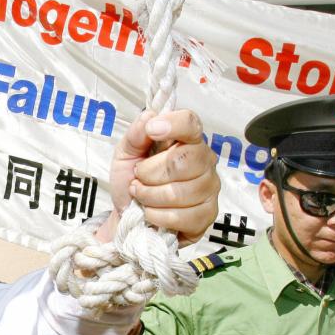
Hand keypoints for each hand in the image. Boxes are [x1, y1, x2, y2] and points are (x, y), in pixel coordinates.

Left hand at [100, 109, 219, 243]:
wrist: (128, 215)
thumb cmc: (132, 180)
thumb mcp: (125, 154)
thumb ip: (136, 135)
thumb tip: (149, 117)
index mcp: (186, 140)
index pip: (190, 123)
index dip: (173, 125)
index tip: (152, 131)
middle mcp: (204, 160)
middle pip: (183, 161)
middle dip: (149, 173)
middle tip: (137, 178)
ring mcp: (209, 188)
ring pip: (180, 192)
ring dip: (150, 196)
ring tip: (141, 196)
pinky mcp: (207, 215)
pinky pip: (182, 216)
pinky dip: (157, 216)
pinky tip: (151, 213)